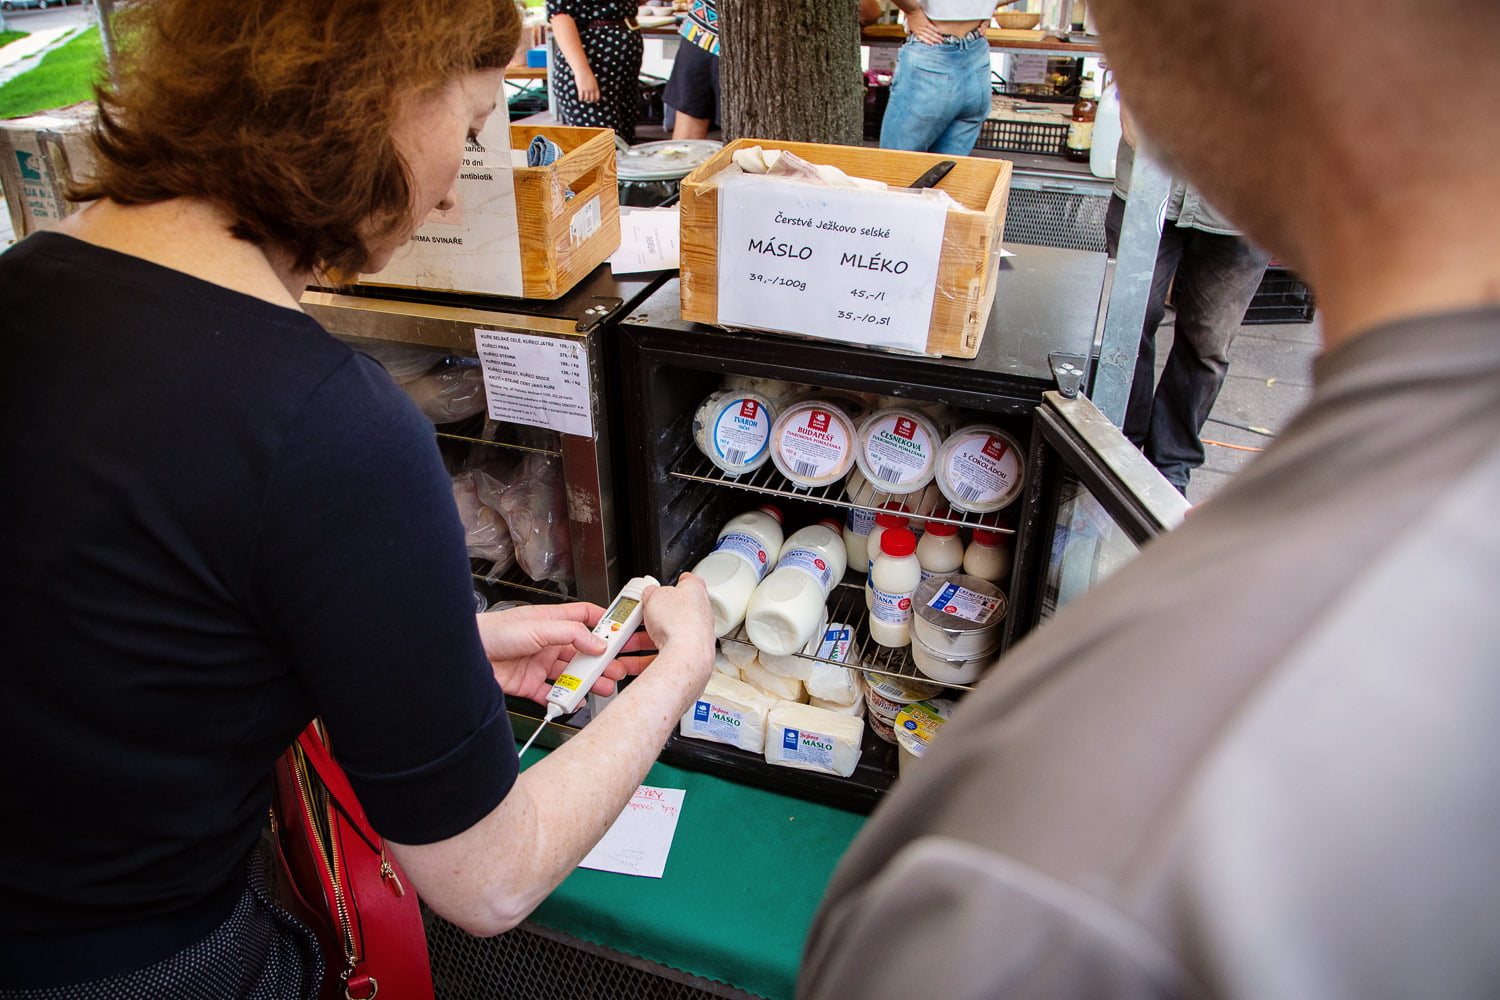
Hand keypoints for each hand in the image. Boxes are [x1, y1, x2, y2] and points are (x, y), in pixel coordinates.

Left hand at [477, 603, 655, 703]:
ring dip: (588, 681)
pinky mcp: (529, 684)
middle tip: (619, 668)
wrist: (466, 656)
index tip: (623, 631)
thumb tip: (597, 642)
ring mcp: (539, 664)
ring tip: (603, 687)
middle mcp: (547, 642)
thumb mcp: (538, 627)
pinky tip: (574, 701)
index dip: (605, 623)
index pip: (586, 618)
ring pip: (571, 674)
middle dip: (602, 660)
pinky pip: (552, 693)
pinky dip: (564, 699)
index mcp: (552, 621)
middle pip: (583, 651)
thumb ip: (571, 633)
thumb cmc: (493, 631)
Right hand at [574, 69, 600, 102]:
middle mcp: (591, 89)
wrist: (583, 70)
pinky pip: (581, 97)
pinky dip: (581, 99)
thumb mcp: (593, 80)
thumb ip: (594, 86)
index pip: (597, 96)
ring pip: (586, 98)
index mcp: (595, 87)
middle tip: (588, 100)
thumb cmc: (587, 74)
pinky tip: (580, 99)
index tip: (594, 101)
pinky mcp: (581, 89)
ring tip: (584, 99)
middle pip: (592, 99)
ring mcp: (586, 89)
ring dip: (585, 100)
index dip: (596, 100)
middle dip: (590, 100)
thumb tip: (593, 91)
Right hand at [639, 573, 714, 684]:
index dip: (676, 582)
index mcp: (695, 594)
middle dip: (649, 619)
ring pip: (664, 637)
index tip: (664, 586)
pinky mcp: (686, 657)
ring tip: (626, 643)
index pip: (689, 583)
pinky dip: (644, 660)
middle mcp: (699, 616)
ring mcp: (694, 638)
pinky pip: (662, 656)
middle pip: (670, 614)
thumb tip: (649, 593)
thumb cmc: (679, 622)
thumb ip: (652, 593)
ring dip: (642, 641)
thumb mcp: (655, 595)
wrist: (686, 655)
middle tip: (634, 619)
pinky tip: (631, 662)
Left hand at [905, 10, 943, 43]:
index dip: (928, 42)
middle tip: (940, 43)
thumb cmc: (909, 18)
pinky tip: (939, 32)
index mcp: (916, 32)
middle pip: (929, 37)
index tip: (933, 44)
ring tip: (941, 38)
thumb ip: (909, 31)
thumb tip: (909, 33)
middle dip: (935, 40)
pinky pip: (932, 27)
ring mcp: (924, 27)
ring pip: (932, 33)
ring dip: (937, 36)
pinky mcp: (927, 22)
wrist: (912, 12)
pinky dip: (936, 30)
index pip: (923, 39)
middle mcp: (921, 31)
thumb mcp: (908, 26)